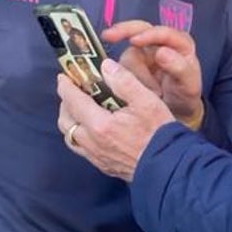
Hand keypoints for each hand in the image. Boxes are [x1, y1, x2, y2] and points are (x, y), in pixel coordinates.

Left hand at [57, 59, 174, 180]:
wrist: (168, 165)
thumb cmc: (158, 132)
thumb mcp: (147, 100)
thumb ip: (124, 81)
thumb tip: (105, 66)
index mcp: (100, 124)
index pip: (73, 101)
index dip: (66, 87)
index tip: (64, 76)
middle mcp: (92, 142)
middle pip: (65, 121)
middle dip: (65, 103)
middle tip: (73, 91)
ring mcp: (96, 156)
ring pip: (70, 137)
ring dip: (70, 121)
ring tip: (80, 109)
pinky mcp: (102, 165)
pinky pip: (81, 149)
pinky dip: (79, 135)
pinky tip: (91, 129)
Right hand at [103, 20, 203, 128]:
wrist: (177, 111)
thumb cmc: (185, 95)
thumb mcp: (189, 85)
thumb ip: (179, 68)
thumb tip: (161, 52)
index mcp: (180, 45)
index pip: (163, 32)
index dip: (148, 34)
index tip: (134, 41)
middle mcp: (161, 44)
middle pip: (139, 29)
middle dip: (123, 30)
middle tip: (108, 36)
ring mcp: (146, 54)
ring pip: (129, 54)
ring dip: (133, 73)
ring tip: (146, 91)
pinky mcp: (133, 66)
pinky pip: (122, 67)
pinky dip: (122, 77)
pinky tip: (128, 89)